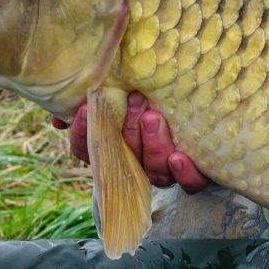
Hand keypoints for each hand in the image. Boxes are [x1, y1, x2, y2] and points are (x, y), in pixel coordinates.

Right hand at [50, 91, 209, 193]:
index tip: (85, 108)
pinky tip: (179, 156)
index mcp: (116, 146)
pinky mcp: (197, 174)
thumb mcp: (125, 84)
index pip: (89, 150)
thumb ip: (96, 95)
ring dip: (152, 146)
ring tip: (155, 117)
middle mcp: (138, 162)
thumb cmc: (158, 89)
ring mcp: (167, 170)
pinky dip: (184, 173)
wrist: (210, 93)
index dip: (84, 133)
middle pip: (124, 160)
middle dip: (127, 130)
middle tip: (137, 100)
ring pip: (154, 172)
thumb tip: (58, 115)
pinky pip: (190, 184)